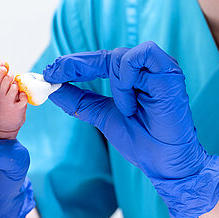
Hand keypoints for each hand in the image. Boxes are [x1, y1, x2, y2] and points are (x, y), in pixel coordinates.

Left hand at [43, 41, 218, 217]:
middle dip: (76, 65)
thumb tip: (52, 88)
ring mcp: (158, 68)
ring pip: (120, 55)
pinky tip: (132, 103)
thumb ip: (80, 101)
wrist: (165, 163)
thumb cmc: (142, 141)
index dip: (72, 65)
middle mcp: (146, 69)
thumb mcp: (103, 117)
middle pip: (104, 54)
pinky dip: (128, 78)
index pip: (98, 61)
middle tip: (54, 74)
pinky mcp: (169, 71)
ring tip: (125, 110)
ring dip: (113, 82)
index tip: (49, 72)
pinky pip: (139, 56)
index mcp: (132, 77)